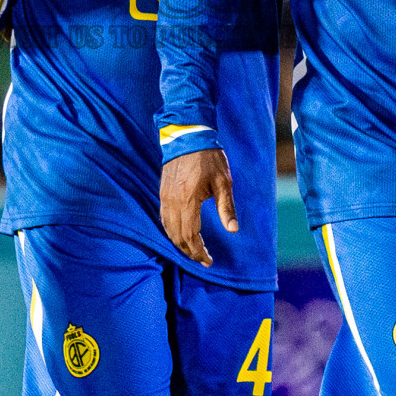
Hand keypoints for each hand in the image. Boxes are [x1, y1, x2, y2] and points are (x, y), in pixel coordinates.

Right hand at [159, 149, 237, 266]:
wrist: (187, 134)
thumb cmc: (209, 157)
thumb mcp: (223, 182)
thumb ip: (227, 207)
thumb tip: (233, 230)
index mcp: (188, 200)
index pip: (190, 235)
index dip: (199, 251)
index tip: (208, 261)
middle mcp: (173, 201)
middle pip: (177, 236)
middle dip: (189, 251)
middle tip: (202, 259)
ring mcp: (165, 196)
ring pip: (168, 228)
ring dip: (179, 242)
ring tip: (193, 250)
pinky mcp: (163, 191)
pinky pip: (164, 217)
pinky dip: (171, 230)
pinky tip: (180, 233)